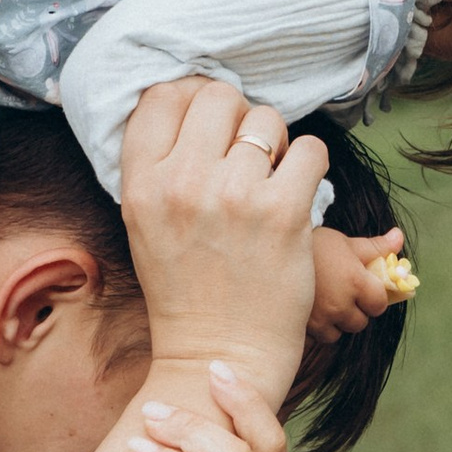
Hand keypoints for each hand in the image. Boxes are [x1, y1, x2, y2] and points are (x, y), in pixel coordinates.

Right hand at [119, 80, 325, 405]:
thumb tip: (193, 101)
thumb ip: (161, 165)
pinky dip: (310, 164)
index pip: (163, 96)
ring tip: (270, 181)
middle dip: (239, 119)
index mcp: (142, 185)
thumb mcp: (146, 224)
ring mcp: (235, 195)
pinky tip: (297, 193)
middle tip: (246, 156)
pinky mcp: (284, 212)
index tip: (211, 123)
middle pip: (218, 96)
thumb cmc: (187, 290)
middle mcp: (183, 183)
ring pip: (267, 119)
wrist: (219, 355)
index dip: (193, 98)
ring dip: (276, 145)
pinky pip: (310, 149)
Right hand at [305, 225, 406, 339]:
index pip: (379, 304)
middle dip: (356, 311)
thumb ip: (376, 247)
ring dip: (337, 322)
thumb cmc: (314, 245)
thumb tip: (399, 236)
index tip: (366, 290)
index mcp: (356, 282)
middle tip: (344, 295)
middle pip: (360, 322)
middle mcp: (341, 304)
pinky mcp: (303, 327)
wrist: (274, 252)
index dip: (374, 298)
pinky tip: (313, 310)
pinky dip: (319, 328)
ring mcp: (321, 318)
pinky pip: (319, 337)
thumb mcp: (346, 243)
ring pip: (339, 332)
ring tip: (326, 303)